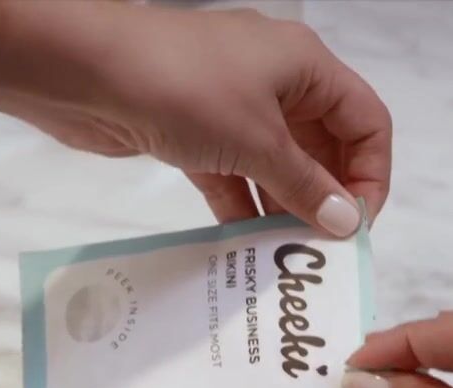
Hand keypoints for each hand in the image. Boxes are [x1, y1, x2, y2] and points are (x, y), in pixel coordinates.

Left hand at [2, 3, 390, 236]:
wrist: (82, 70)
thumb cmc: (181, 85)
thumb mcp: (257, 140)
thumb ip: (306, 185)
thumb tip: (348, 222)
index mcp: (305, 65)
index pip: (366, 121)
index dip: (371, 174)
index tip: (356, 225)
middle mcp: (275, 81)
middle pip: (324, 146)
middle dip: (327, 197)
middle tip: (323, 250)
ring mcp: (231, 106)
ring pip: (276, 165)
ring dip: (284, 208)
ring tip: (286, 257)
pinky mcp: (193, 133)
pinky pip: (234, 175)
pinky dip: (242, 208)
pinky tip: (246, 247)